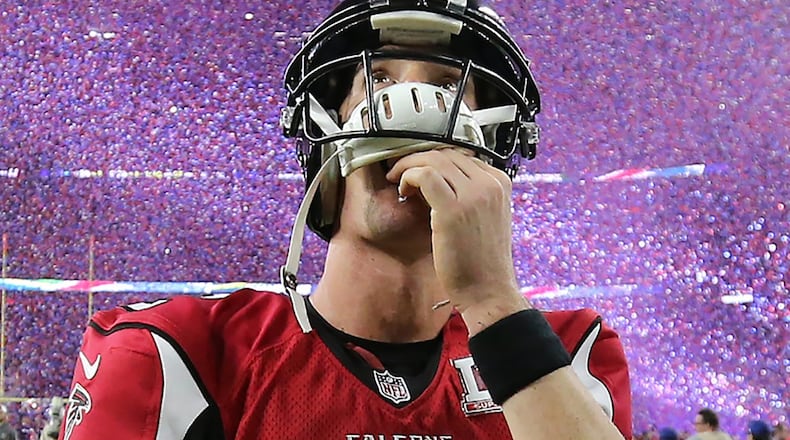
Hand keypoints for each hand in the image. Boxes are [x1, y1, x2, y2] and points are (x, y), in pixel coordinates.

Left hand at [385, 148, 527, 334]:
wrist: (489, 292)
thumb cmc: (482, 262)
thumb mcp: (484, 218)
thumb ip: (468, 195)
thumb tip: (437, 178)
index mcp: (500, 183)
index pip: (461, 154)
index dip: (433, 160)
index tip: (418, 170)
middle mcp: (490, 184)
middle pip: (445, 152)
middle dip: (417, 159)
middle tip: (400, 173)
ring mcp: (474, 195)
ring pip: (433, 159)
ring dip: (408, 166)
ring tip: (398, 183)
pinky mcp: (454, 210)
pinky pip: (425, 175)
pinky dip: (408, 176)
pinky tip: (403, 192)